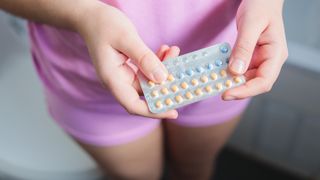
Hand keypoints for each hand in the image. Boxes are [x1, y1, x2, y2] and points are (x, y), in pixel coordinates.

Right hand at [76, 2, 178, 118]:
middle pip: (145, 93)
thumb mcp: (126, 38)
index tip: (174, 112)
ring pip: (149, 79)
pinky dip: (157, 61)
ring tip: (173, 51)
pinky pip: (147, 69)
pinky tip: (165, 49)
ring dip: (163, 68)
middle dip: (165, 83)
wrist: (90, 16)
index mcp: (112, 79)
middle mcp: (118, 80)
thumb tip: (162, 78)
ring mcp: (123, 74)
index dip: (154, 111)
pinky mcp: (129, 67)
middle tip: (181, 72)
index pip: (133, 105)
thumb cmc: (103, 24)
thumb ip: (144, 58)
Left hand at [223, 0, 287, 99]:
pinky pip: (241, 70)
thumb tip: (235, 71)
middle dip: (237, 89)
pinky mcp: (251, 58)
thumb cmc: (261, 7)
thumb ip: (243, 48)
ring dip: (232, 82)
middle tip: (217, 90)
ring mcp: (261, 60)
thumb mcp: (251, 25)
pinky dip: (229, 73)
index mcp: (276, 54)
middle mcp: (270, 60)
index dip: (246, 91)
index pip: (264, 81)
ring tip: (215, 82)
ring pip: (247, 79)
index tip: (227, 94)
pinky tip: (219, 72)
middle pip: (255, 83)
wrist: (262, 0)